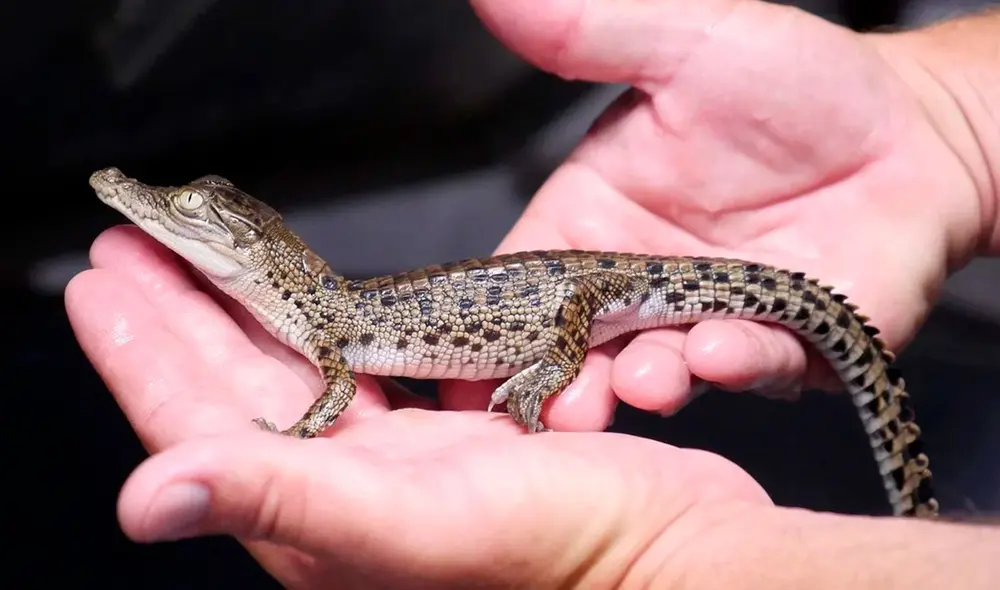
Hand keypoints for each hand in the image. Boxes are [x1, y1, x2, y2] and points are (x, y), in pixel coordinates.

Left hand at [66, 227, 769, 587]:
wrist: (673, 553)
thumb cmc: (564, 554)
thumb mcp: (413, 523)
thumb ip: (282, 502)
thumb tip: (146, 500)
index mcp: (318, 516)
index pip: (197, 422)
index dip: (141, 351)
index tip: (102, 281)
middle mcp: (349, 493)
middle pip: (241, 387)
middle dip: (185, 315)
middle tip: (137, 253)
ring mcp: (404, 464)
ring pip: (305, 374)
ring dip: (253, 316)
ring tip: (212, 265)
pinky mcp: (458, 440)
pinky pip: (376, 374)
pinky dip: (341, 333)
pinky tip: (327, 307)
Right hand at [438, 0, 991, 429]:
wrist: (914, 130)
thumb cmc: (797, 87)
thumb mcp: (685, 46)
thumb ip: (587, 33)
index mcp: (594, 225)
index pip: (523, 287)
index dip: (492, 325)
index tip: (470, 358)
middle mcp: (641, 288)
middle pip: (576, 350)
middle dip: (559, 384)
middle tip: (554, 399)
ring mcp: (706, 324)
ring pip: (656, 372)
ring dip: (643, 383)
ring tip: (644, 378)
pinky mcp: (779, 348)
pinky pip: (751, 366)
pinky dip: (735, 366)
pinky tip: (721, 350)